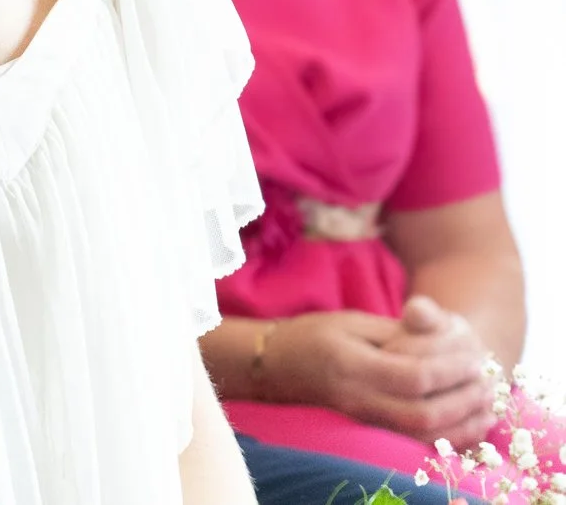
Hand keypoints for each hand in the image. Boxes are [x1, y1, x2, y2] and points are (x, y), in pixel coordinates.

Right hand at [262, 305, 496, 444]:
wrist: (275, 366)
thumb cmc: (315, 335)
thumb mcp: (354, 321)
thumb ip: (398, 330)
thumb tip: (441, 334)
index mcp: (351, 365)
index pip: (413, 376)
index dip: (452, 369)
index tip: (475, 355)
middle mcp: (357, 398)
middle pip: (424, 413)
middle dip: (464, 399)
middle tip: (488, 379)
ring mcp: (364, 419)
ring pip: (424, 435)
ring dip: (464, 423)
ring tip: (488, 402)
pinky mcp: (370, 430)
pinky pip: (417, 443)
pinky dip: (451, 437)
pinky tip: (471, 423)